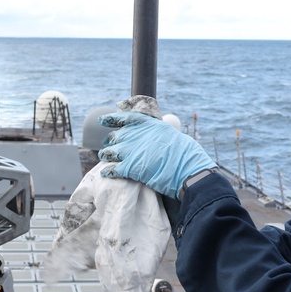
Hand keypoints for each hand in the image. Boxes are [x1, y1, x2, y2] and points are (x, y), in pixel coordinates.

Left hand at [98, 111, 215, 198]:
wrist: (188, 169)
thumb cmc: (186, 154)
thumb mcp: (171, 135)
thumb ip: (157, 134)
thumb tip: (153, 138)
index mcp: (148, 124)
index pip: (125, 118)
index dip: (111, 119)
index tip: (102, 120)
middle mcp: (136, 135)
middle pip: (116, 137)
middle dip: (111, 142)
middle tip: (109, 146)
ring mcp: (131, 151)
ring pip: (109, 152)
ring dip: (106, 155)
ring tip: (104, 158)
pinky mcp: (129, 168)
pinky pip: (112, 169)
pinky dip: (108, 172)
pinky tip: (105, 174)